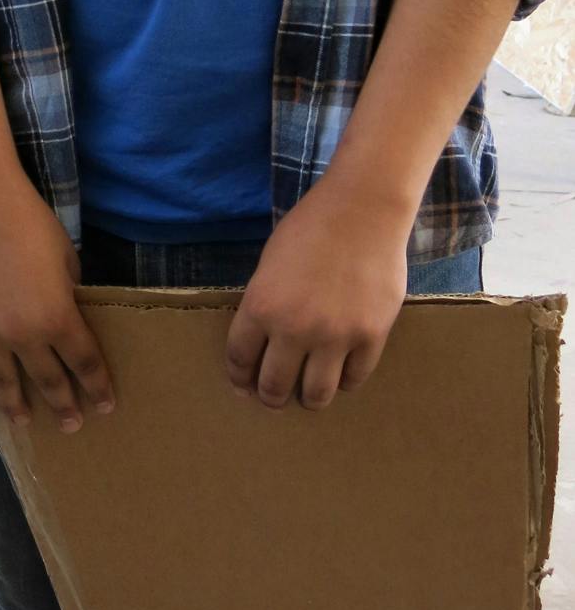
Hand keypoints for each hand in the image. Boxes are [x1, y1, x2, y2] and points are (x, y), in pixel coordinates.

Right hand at [0, 172, 114, 431]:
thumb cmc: (30, 222)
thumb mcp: (66, 258)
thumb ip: (69, 293)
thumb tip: (68, 312)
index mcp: (57, 318)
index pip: (84, 364)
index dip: (97, 387)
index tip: (106, 406)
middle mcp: (22, 336)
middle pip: (47, 381)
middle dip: (63, 406)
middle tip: (71, 425)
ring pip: (3, 382)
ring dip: (15, 406)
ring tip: (23, 422)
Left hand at [224, 178, 410, 411]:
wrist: (362, 211)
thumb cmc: (311, 228)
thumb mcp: (270, 263)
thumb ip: (264, 304)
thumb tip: (260, 340)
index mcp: (261, 306)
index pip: (240, 359)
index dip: (239, 377)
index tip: (243, 385)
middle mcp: (294, 328)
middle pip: (274, 386)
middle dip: (270, 397)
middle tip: (274, 396)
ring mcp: (335, 337)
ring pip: (316, 395)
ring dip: (308, 399)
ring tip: (308, 394)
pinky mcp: (370, 337)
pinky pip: (354, 379)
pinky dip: (345, 380)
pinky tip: (341, 371)